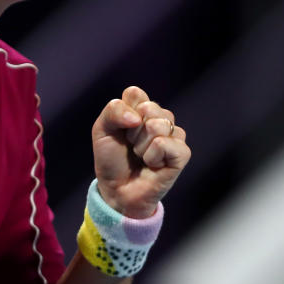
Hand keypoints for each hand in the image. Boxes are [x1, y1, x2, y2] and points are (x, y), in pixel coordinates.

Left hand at [91, 86, 190, 217]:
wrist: (117, 190)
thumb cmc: (111, 159)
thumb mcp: (101, 130)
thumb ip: (113, 111)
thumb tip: (138, 118)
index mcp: (142, 109)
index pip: (135, 93)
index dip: (122, 113)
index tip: (120, 130)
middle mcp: (161, 118)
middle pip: (148, 108)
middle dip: (132, 131)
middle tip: (131, 147)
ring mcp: (174, 135)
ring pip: (157, 125)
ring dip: (141, 146)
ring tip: (141, 157)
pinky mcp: (182, 153)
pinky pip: (165, 144)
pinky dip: (152, 156)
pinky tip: (153, 165)